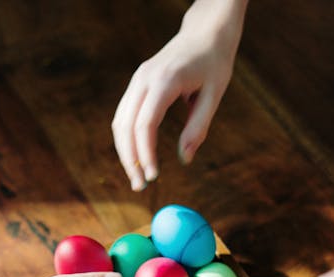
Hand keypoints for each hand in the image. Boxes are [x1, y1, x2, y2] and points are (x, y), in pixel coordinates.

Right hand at [112, 0, 247, 189]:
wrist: (205, 32)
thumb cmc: (214, 63)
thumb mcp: (213, 95)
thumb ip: (198, 128)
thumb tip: (184, 159)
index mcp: (164, 81)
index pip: (145, 123)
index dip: (146, 153)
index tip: (153, 176)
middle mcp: (144, 79)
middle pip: (125, 126)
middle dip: (130, 159)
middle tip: (140, 186)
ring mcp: (137, 80)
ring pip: (120, 122)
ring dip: (125, 152)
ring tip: (137, 178)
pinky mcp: (137, 85)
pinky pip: (124, 116)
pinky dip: (127, 140)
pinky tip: (137, 159)